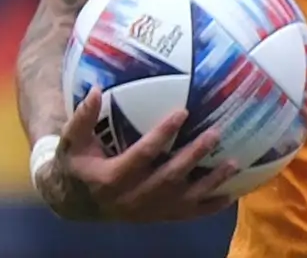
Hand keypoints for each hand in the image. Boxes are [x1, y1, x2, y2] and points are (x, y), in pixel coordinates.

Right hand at [37, 88, 237, 221]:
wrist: (74, 203)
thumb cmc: (76, 164)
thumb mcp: (72, 142)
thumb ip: (82, 118)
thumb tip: (96, 90)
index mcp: (111, 178)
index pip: (141, 155)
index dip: (162, 134)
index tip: (183, 111)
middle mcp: (131, 198)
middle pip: (168, 178)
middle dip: (193, 156)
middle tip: (216, 132)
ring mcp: (147, 211)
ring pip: (182, 199)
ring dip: (210, 182)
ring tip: (233, 162)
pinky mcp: (158, 217)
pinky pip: (187, 215)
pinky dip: (210, 206)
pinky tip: (232, 194)